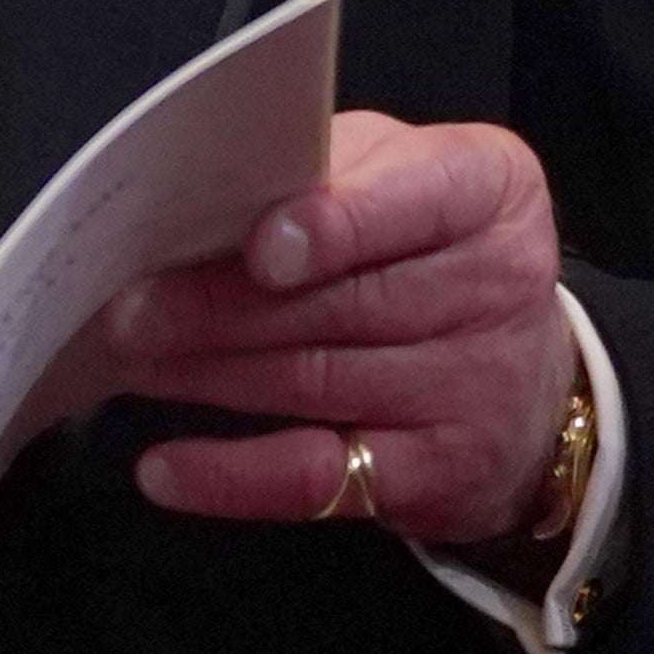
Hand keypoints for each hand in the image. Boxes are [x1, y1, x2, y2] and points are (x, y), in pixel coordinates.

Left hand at [104, 108, 575, 543]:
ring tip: (127, 359)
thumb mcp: (395, 177)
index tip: (261, 248)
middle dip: (221, 306)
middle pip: (342, 302)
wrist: (526, 381)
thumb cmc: (427, 248)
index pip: (414, 201)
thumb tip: (198, 202)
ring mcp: (471, 388)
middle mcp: (494, 286)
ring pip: (315, 381)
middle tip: (127, 308)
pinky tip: (166, 469)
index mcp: (485, 188)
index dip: (335, 227)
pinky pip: (316, 477)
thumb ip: (318, 176)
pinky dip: (231, 475)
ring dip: (205, 372)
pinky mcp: (432, 476)